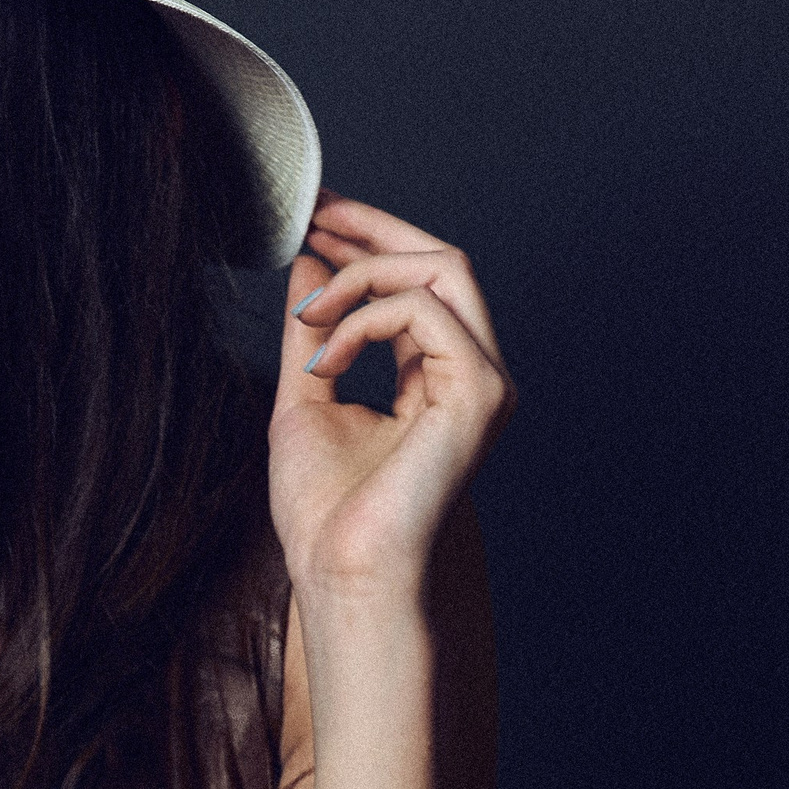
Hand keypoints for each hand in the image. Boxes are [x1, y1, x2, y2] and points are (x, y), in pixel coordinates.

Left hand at [270, 193, 513, 606]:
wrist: (341, 574)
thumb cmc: (325, 513)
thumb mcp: (305, 397)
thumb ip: (313, 331)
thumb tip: (310, 263)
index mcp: (438, 376)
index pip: (418, 283)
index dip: (370, 240)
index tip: (316, 217)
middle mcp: (471, 373)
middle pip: (441, 260)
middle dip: (373, 229)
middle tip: (313, 214)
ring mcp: (483, 382)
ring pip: (441, 271)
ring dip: (361, 274)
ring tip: (307, 314)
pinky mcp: (479, 393)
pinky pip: (425, 311)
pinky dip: (364, 319)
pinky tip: (323, 359)